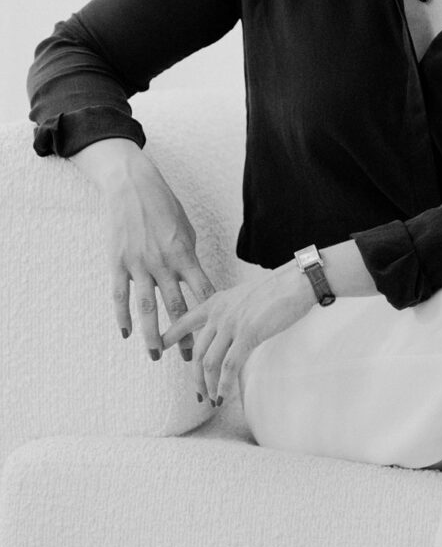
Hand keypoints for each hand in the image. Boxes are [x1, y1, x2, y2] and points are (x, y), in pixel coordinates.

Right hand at [106, 159, 216, 360]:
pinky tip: (126, 334)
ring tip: (157, 355)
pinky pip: (119, 295)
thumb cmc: (163, 206)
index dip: (211, 315)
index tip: (220, 334)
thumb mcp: (185, 229)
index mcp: (183, 253)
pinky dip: (122, 316)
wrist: (131, 185)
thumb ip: (189, 257)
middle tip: (192, 360)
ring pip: (146, 307)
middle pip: (176, 306)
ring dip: (152, 334)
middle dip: (185, 335)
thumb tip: (197, 282)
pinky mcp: (117, 262)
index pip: (203, 290)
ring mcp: (138, 264)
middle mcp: (162, 262)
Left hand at [161, 262, 314, 405]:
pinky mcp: (247, 334)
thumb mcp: (243, 296)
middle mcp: (219, 312)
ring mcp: (232, 323)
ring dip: (207, 385)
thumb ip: (230, 312)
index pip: (185, 319)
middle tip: (198, 393)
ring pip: (208, 362)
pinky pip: (228, 366)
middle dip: (194, 376)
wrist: (296, 282)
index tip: (159, 347)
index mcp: (216, 301)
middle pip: (196, 350)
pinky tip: (222, 396)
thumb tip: (227, 333)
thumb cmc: (276, 290)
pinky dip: (222, 386)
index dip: (171, 335)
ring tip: (210, 399)